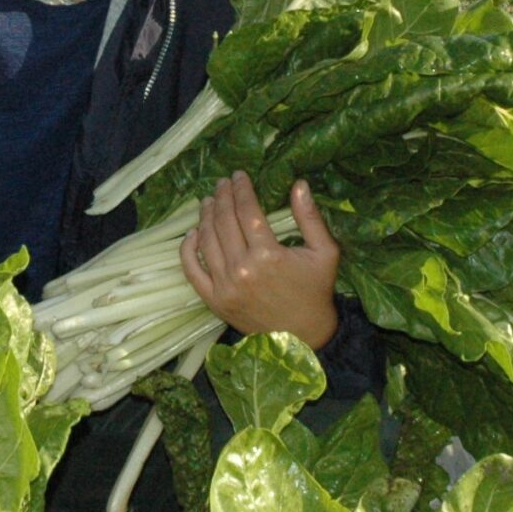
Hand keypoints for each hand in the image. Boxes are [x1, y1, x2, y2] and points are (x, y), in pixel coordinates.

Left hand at [181, 172, 340, 349]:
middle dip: (222, 196)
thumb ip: (310, 217)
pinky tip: (192, 233)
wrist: (302, 336)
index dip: (241, 189)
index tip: (239, 175)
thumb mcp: (324, 252)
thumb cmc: (315, 291)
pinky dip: (187, 249)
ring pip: (206, 241)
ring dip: (205, 216)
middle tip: (222, 183)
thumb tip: (299, 183)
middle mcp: (242, 269)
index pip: (247, 211)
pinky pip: (191, 270)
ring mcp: (224, 286)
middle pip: (223, 221)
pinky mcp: (213, 300)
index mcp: (268, 255)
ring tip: (208, 201)